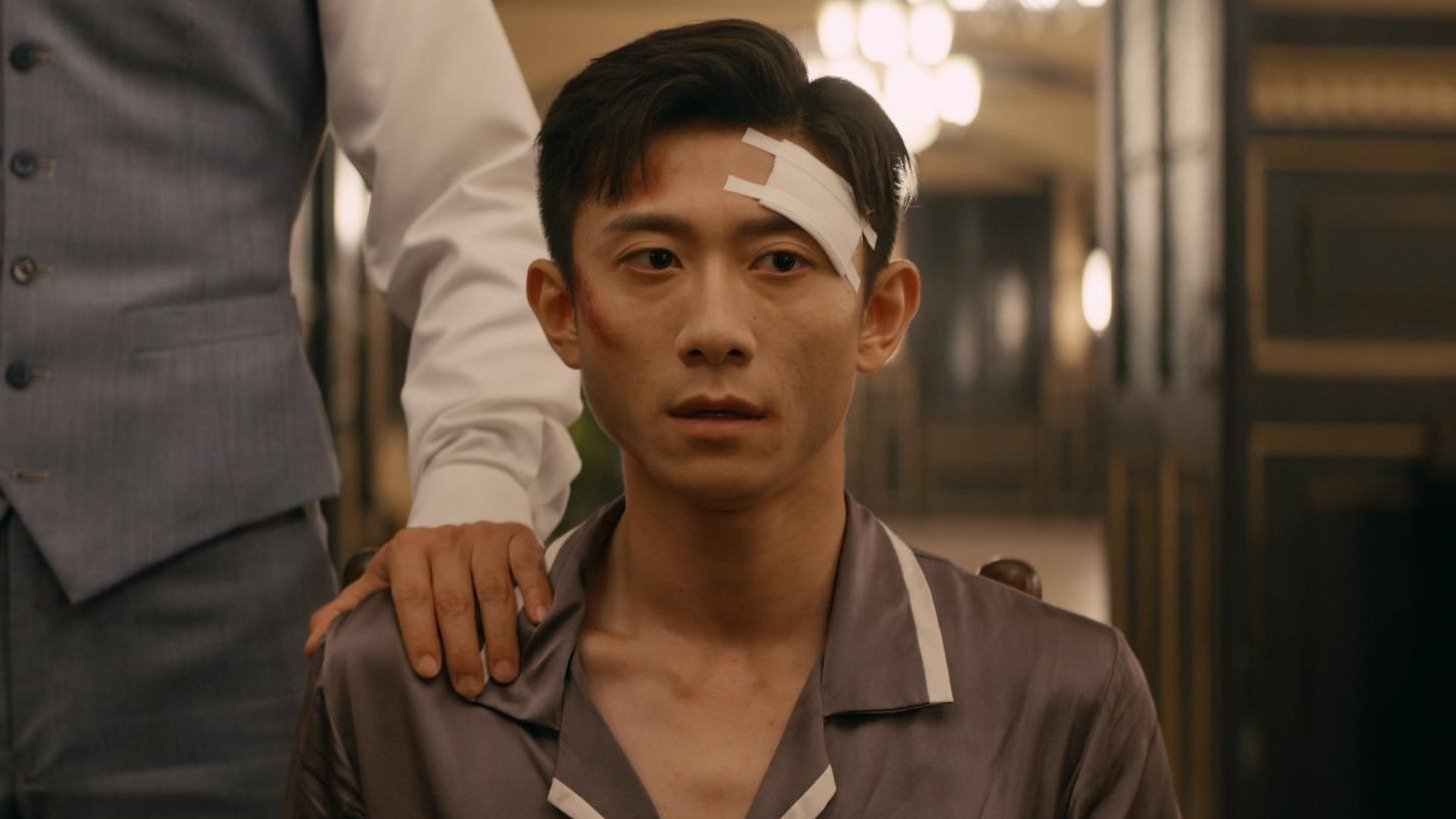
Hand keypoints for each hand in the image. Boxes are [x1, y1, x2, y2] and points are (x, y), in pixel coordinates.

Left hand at [304, 521, 553, 697]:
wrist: (462, 534)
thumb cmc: (420, 574)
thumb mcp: (382, 587)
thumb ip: (348, 614)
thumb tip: (312, 647)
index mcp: (407, 549)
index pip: (412, 596)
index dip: (419, 635)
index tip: (427, 673)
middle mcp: (445, 538)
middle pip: (454, 597)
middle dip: (462, 648)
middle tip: (469, 689)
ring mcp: (484, 534)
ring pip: (493, 587)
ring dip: (500, 634)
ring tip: (502, 674)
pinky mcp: (518, 534)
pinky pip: (527, 563)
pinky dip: (535, 591)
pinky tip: (539, 621)